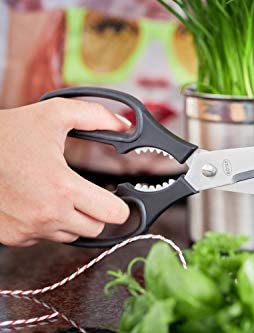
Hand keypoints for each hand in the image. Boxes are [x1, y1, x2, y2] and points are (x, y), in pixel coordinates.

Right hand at [0, 98, 130, 245]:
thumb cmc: (6, 134)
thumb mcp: (54, 113)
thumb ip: (95, 116)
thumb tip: (124, 125)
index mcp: (63, 187)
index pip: (113, 214)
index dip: (121, 206)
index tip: (118, 199)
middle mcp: (47, 214)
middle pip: (96, 228)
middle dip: (98, 212)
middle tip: (90, 194)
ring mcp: (29, 229)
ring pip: (71, 235)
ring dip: (73, 219)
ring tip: (59, 194)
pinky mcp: (14, 237)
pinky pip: (45, 238)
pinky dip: (48, 224)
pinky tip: (38, 202)